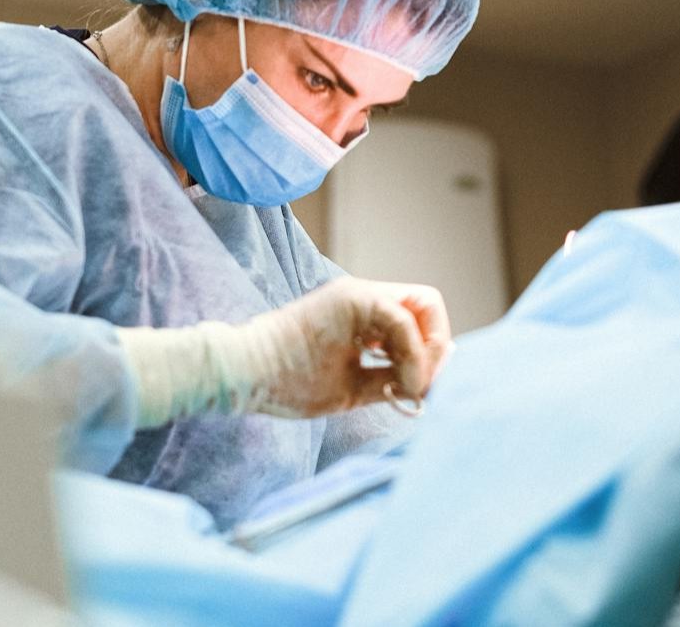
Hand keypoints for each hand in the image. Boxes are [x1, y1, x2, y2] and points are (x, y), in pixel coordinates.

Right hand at [117, 276, 453, 425]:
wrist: (244, 373)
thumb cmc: (287, 383)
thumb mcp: (352, 386)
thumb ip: (390, 378)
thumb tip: (431, 380)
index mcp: (364, 313)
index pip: (420, 317)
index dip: (432, 350)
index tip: (420, 386)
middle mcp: (365, 295)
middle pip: (428, 305)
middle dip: (436, 346)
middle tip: (420, 384)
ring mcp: (357, 294)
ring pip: (422, 306)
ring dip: (426, 350)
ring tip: (407, 385)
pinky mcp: (349, 299)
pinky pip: (401, 317)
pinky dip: (411, 352)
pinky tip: (398, 382)